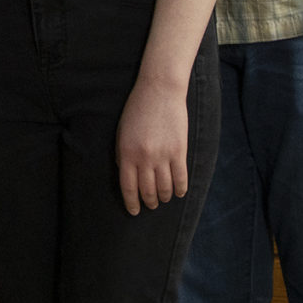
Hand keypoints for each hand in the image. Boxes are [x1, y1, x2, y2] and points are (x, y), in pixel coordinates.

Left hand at [116, 77, 189, 215]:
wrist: (159, 91)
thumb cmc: (137, 109)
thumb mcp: (122, 132)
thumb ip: (123, 154)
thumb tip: (127, 175)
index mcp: (126, 153)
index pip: (128, 187)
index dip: (131, 202)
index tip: (134, 211)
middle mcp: (143, 158)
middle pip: (147, 190)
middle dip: (149, 202)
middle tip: (151, 206)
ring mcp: (162, 155)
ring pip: (165, 187)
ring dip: (164, 197)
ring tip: (163, 199)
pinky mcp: (179, 151)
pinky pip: (181, 178)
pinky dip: (180, 189)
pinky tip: (179, 193)